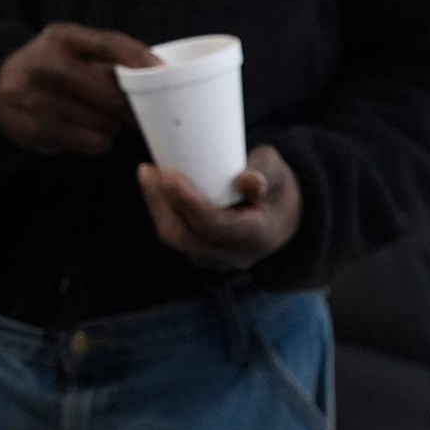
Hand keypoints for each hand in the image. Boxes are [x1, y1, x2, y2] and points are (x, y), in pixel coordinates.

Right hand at [0, 23, 158, 153]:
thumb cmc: (54, 67)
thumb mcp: (75, 48)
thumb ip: (112, 55)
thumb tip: (160, 72)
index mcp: (61, 38)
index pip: (112, 45)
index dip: (141, 60)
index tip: (163, 73)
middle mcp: (43, 64)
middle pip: (112, 93)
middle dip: (133, 105)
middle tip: (142, 111)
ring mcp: (32, 98)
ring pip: (104, 122)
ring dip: (117, 125)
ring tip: (113, 120)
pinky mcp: (31, 129)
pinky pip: (89, 142)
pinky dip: (101, 141)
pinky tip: (92, 132)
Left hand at [139, 145, 301, 271]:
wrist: (282, 217)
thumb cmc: (278, 188)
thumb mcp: (279, 174)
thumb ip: (265, 172)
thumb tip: (243, 179)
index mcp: (258, 236)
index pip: (215, 226)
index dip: (189, 203)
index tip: (171, 176)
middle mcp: (235, 255)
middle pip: (187, 236)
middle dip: (164, 203)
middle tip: (151, 171)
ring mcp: (215, 259)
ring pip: (176, 238)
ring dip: (157, 206)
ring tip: (148, 174)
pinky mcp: (200, 254)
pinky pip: (176, 236)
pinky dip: (162, 211)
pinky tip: (154, 187)